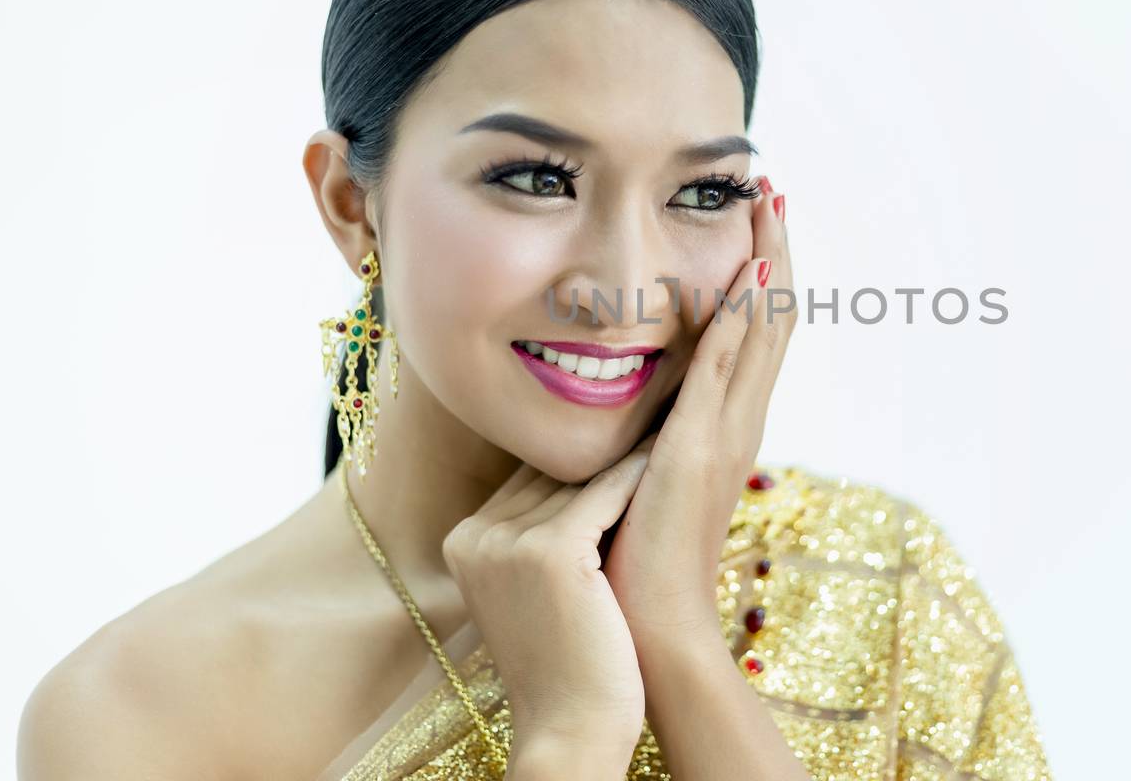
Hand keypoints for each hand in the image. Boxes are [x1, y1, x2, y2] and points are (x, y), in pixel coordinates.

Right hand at [441, 444, 654, 752]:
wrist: (570, 730)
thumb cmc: (567, 662)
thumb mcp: (532, 589)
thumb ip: (537, 531)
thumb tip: (575, 470)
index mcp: (461, 541)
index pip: (527, 477)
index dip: (576, 454)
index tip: (621, 418)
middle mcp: (473, 536)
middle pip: (549, 470)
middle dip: (599, 443)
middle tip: (650, 399)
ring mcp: (507, 542)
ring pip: (579, 478)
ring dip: (625, 449)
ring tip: (667, 414)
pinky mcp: (549, 551)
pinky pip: (606, 493)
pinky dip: (639, 474)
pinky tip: (669, 450)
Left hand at [602, 177, 794, 652]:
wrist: (648, 628)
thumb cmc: (635, 562)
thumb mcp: (643, 480)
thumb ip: (645, 435)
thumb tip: (624, 404)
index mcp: (725, 426)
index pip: (752, 333)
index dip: (759, 274)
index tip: (753, 218)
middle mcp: (738, 421)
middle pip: (771, 317)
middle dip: (773, 248)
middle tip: (772, 185)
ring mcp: (725, 433)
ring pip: (761, 330)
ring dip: (767, 263)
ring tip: (769, 202)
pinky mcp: (699, 449)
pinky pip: (726, 368)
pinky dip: (740, 316)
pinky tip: (745, 269)